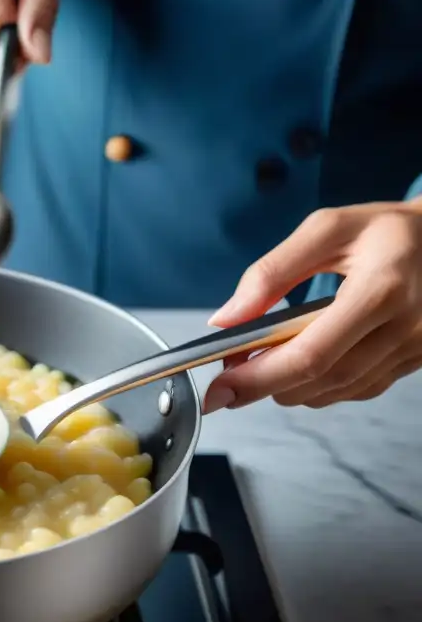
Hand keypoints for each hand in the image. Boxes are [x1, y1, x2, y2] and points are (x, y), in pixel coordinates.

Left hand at [202, 201, 421, 412]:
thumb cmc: (385, 230)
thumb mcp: (326, 230)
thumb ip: (272, 272)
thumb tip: (225, 318)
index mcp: (381, 290)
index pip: (312, 354)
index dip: (259, 377)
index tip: (220, 387)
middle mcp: (404, 328)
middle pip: (321, 380)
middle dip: (265, 386)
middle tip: (228, 381)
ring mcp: (414, 351)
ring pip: (336, 392)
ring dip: (288, 388)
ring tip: (258, 367)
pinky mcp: (414, 364)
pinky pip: (356, 390)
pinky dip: (318, 387)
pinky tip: (298, 368)